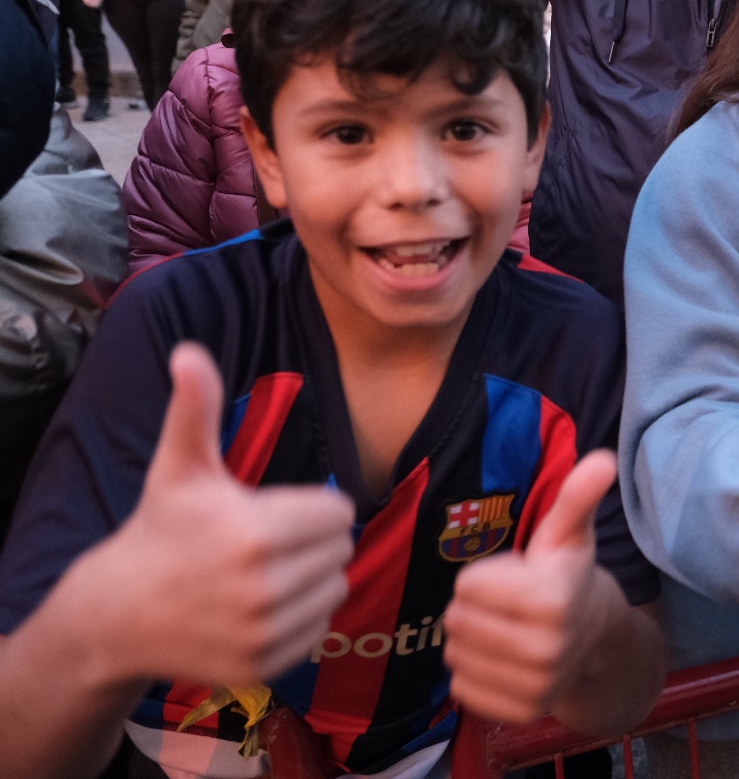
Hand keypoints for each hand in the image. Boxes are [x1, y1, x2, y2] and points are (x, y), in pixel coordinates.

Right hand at [81, 343, 353, 684]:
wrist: (118, 614)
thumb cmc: (162, 529)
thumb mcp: (180, 466)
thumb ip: (194, 407)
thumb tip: (188, 351)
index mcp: (256, 532)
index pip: (339, 512)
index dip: (312, 506)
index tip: (271, 510)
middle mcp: (265, 587)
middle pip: (341, 550)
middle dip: (313, 540)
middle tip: (268, 542)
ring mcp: (265, 632)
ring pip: (336, 589)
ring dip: (313, 578)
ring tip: (265, 572)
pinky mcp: (265, 665)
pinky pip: (321, 629)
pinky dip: (303, 616)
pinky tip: (262, 606)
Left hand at [444, 450, 621, 725]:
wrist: (595, 639)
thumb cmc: (569, 576)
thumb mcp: (569, 534)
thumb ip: (578, 497)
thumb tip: (603, 458)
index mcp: (555, 600)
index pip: (468, 585)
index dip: (484, 575)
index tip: (515, 576)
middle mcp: (548, 649)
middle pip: (457, 620)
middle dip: (474, 606)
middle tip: (506, 604)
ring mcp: (535, 686)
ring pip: (456, 655)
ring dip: (471, 639)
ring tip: (504, 629)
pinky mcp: (520, 713)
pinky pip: (461, 689)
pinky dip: (473, 672)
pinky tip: (501, 659)